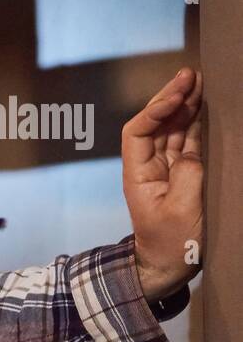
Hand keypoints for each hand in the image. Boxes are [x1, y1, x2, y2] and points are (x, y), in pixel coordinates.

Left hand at [122, 67, 203, 300]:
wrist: (167, 267)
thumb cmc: (170, 244)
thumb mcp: (182, 209)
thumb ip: (188, 175)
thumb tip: (192, 151)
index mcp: (138, 174)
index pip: (138, 131)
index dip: (155, 109)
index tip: (177, 93)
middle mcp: (148, 167)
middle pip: (155, 124)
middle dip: (171, 98)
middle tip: (190, 74)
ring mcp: (165, 170)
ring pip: (173, 130)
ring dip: (185, 106)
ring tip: (200, 82)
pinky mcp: (182, 175)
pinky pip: (187, 143)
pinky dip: (196, 124)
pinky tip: (204, 107)